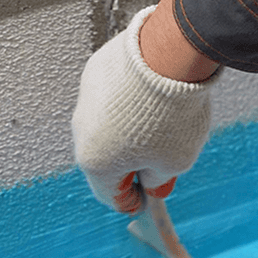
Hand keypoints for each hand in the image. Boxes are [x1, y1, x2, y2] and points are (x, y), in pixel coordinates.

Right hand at [71, 4, 216, 212]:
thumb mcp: (176, 161)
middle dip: (131, 164)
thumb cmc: (172, 115)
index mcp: (96, 163)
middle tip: (159, 161)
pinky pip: (109, 98)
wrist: (169, 56)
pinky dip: (127, 103)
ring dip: (128, 131)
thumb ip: (159, 180)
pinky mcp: (94, 74)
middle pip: (106, 160)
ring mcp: (85, 101)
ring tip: (162, 122)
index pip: (111, 195)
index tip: (147, 199)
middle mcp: (82, 133)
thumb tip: (152, 184)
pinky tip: (152, 96)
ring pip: (106, 127)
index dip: (132, 201)